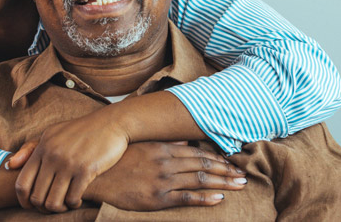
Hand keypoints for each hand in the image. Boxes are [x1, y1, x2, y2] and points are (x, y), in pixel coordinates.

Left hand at [14, 113, 129, 211]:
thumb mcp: (52, 133)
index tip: (31, 205)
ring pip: (54, 202)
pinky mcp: (87, 170)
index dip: (23, 201)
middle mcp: (53, 156)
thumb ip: (30, 149)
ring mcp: (69, 163)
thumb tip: (9, 166)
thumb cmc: (80, 130)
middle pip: (37, 196)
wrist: (111, 123)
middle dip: (43, 207)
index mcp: (42, 148)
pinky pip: (72, 198)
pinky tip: (77, 199)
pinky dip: (73, 204)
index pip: (21, 183)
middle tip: (52, 205)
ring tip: (65, 204)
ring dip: (58, 208)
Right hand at [84, 141, 246, 210]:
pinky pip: (186, 198)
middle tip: (243, 176)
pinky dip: (205, 198)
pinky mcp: (157, 198)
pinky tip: (219, 198)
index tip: (233, 163)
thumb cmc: (118, 161)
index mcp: (163, 149)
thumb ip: (164, 143)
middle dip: (227, 171)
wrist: (97, 177)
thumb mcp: (141, 146)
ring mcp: (163, 181)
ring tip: (239, 185)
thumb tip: (183, 141)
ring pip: (200, 180)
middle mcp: (166, 163)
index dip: (218, 159)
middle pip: (204, 166)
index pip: (198, 153)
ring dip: (222, 183)